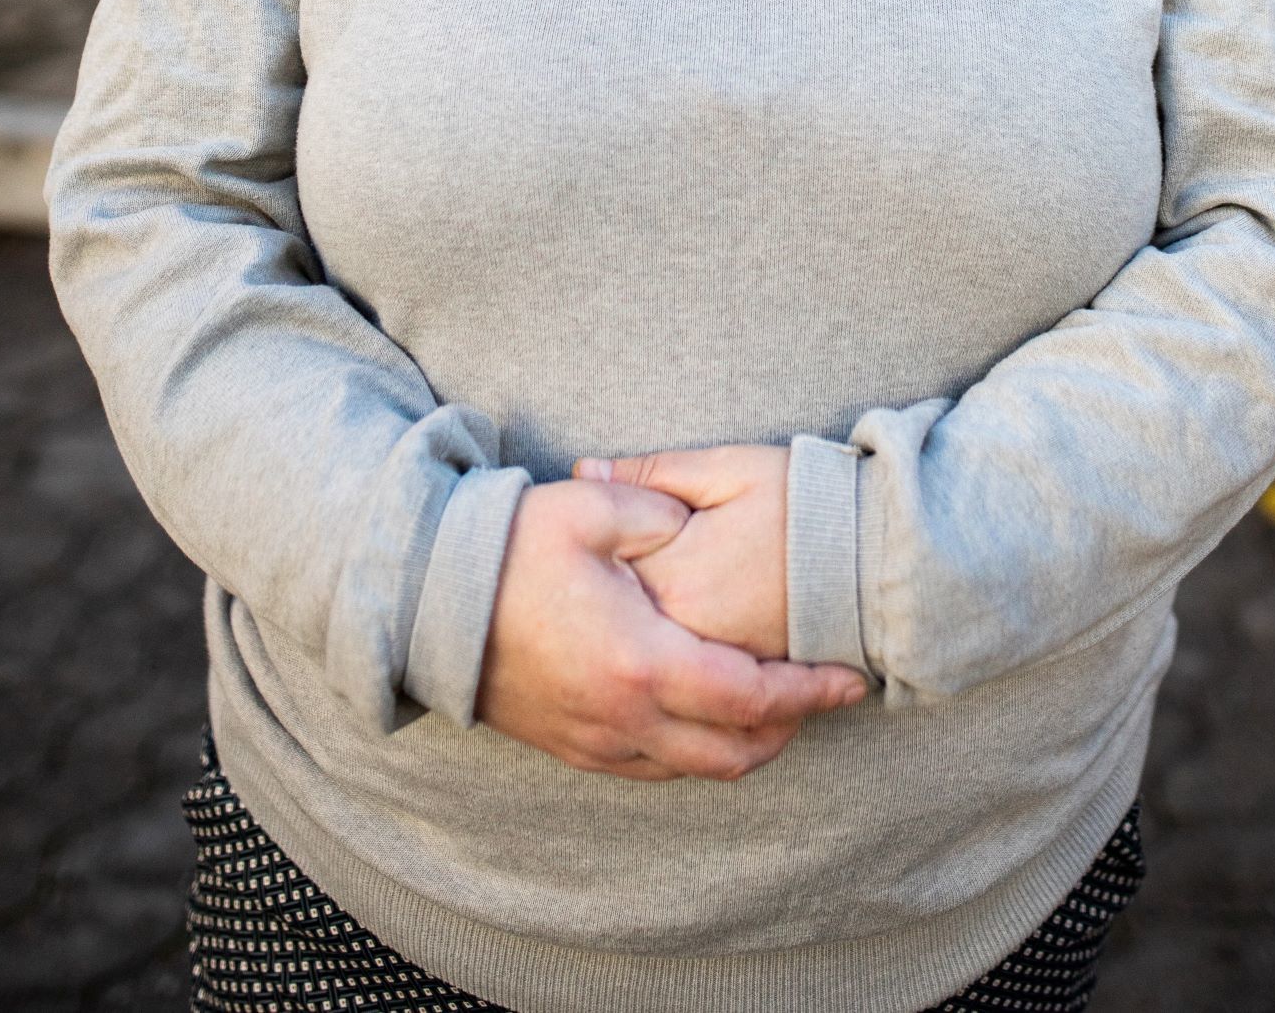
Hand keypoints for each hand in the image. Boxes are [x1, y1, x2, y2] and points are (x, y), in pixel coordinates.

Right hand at [475, 477, 862, 780]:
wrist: (425, 604)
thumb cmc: (507, 551)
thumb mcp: (590, 506)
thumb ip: (659, 505)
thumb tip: (697, 515)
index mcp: (640, 660)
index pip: (751, 696)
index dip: (809, 692)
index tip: (849, 679)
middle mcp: (624, 718)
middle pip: (735, 751)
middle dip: (790, 728)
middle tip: (821, 694)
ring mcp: (596, 741)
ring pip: (696, 770)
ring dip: (745, 746)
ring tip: (775, 705)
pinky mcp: (572, 747)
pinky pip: (653, 769)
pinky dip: (695, 752)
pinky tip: (705, 716)